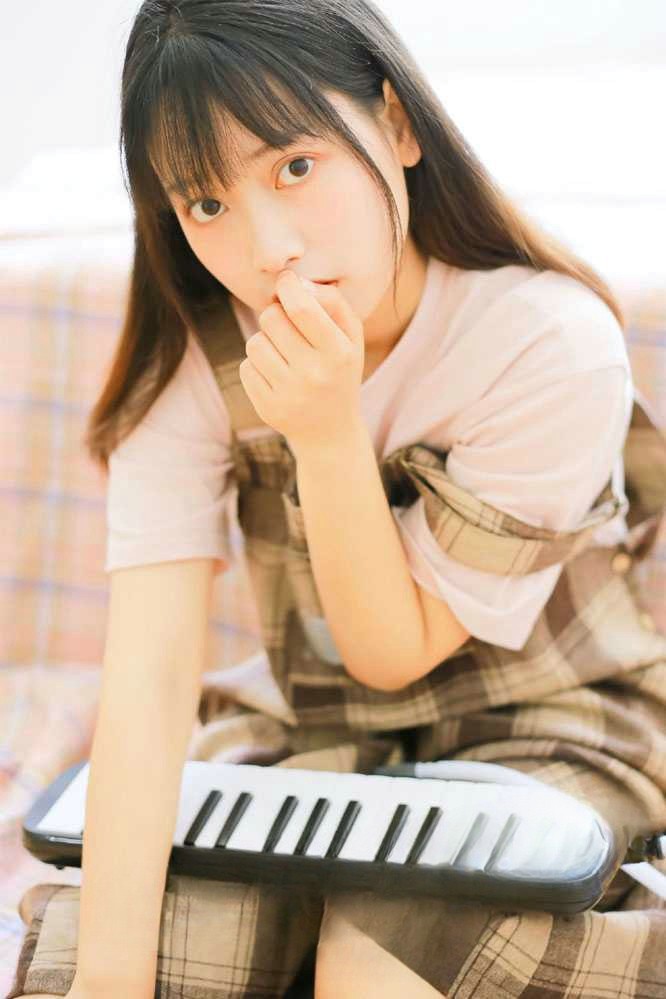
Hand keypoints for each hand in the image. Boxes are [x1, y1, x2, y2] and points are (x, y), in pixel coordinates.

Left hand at [239, 270, 364, 453]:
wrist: (330, 431)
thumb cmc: (339, 371)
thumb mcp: (351, 337)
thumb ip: (332, 302)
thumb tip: (295, 282)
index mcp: (339, 353)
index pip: (301, 308)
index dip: (287, 287)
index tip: (285, 282)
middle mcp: (315, 375)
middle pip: (271, 319)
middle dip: (274, 314)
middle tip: (286, 325)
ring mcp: (289, 394)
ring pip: (254, 343)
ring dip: (264, 341)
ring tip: (282, 352)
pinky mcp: (268, 408)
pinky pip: (247, 368)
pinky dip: (257, 366)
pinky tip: (275, 374)